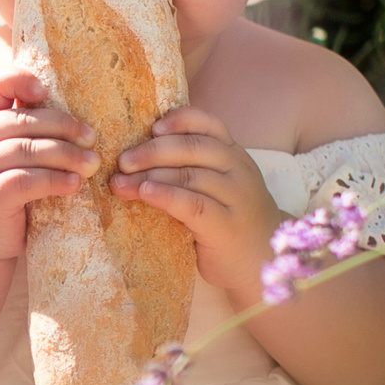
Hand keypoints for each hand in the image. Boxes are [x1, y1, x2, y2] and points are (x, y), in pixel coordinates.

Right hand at [0, 69, 94, 261]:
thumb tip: (75, 119)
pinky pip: (27, 180)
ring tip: (92, 163)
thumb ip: (22, 136)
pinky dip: (55, 180)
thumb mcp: (2, 158)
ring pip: (28, 149)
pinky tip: (75, 184)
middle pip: (22, 120)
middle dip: (63, 125)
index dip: (20, 80)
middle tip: (92, 136)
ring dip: (66, 154)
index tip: (47, 91)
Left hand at [111, 107, 280, 300]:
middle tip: (122, 161)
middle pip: (192, 148)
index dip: (179, 121)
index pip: (209, 125)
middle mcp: (239, 171)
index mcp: (235, 155)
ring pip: (188, 175)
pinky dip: (165, 195)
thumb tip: (141, 157)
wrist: (264, 263)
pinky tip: (144, 194)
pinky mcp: (226, 226)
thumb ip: (196, 169)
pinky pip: (192, 205)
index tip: (152, 127)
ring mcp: (236, 198)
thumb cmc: (232, 223)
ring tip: (120, 183)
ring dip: (148, 176)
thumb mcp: (222, 187)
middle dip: (152, 151)